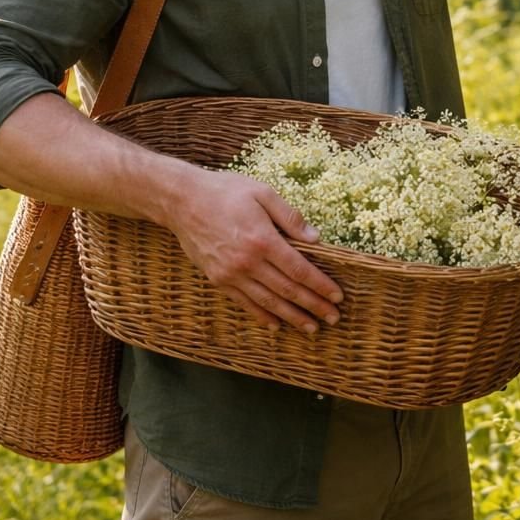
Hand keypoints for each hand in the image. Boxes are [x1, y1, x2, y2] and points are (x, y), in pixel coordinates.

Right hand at [167, 165, 343, 331]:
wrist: (182, 201)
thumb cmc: (226, 191)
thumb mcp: (262, 193)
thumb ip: (290, 217)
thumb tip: (316, 238)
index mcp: (263, 240)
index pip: (299, 270)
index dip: (320, 285)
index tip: (337, 296)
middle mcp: (248, 262)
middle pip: (288, 290)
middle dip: (313, 306)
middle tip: (333, 318)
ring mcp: (231, 274)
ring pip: (268, 302)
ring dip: (292, 317)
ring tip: (311, 328)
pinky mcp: (218, 280)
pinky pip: (244, 303)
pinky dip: (262, 315)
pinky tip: (275, 324)